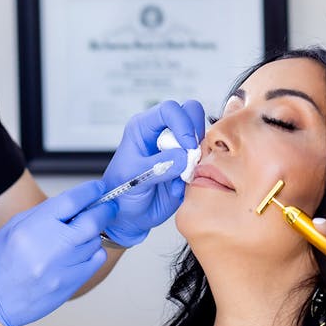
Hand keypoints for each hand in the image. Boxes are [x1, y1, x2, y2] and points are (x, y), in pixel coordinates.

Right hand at [0, 180, 115, 325]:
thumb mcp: (16, 225)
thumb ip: (46, 212)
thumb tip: (74, 202)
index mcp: (35, 227)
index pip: (73, 200)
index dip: (91, 191)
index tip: (98, 188)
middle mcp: (51, 247)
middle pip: (92, 221)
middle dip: (104, 210)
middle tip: (108, 205)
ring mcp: (63, 268)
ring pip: (95, 241)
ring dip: (95, 232)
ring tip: (84, 231)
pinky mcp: (70, 284)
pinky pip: (95, 261)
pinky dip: (94, 251)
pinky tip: (84, 250)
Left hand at [101, 99, 204, 246]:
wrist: (128, 215)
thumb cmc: (121, 191)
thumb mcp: (134, 176)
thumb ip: (159, 165)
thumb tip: (184, 157)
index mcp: (144, 127)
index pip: (169, 110)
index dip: (182, 123)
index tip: (187, 145)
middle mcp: (162, 133)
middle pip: (191, 113)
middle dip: (196, 134)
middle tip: (190, 157)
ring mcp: (176, 147)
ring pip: (201, 136)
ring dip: (197, 157)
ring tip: (180, 178)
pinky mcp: (187, 163)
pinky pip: (204, 160)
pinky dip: (197, 173)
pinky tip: (179, 187)